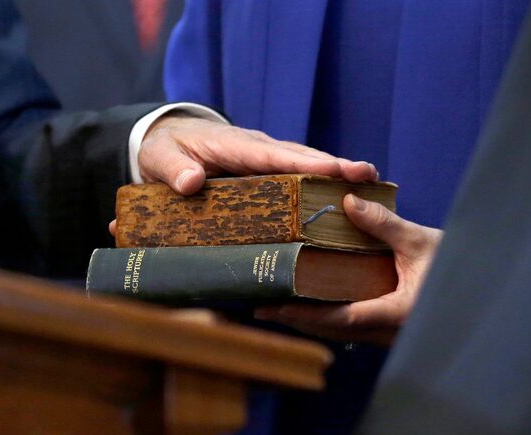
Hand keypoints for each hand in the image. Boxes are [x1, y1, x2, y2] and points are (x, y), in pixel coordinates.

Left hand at [137, 113, 377, 194]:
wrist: (166, 140)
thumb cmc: (164, 149)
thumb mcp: (160, 159)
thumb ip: (173, 169)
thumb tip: (190, 183)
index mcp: (235, 146)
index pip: (274, 156)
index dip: (306, 163)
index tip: (335, 169)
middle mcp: (257, 149)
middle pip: (301, 157)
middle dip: (335, 166)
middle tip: (369, 174)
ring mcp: (265, 158)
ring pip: (304, 165)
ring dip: (336, 174)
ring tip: (371, 183)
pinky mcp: (266, 170)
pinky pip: (297, 175)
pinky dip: (321, 183)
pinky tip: (342, 198)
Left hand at [254, 194, 441, 345]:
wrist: (481, 287)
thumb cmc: (457, 265)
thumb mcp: (420, 241)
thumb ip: (384, 224)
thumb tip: (349, 200)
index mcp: (397, 314)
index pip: (343, 318)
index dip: (307, 314)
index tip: (277, 307)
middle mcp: (390, 333)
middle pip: (334, 331)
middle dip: (297, 320)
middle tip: (260, 307)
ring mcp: (389, 336)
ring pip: (341, 333)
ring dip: (309, 321)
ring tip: (276, 307)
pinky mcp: (389, 331)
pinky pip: (352, 329)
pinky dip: (328, 318)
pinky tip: (310, 305)